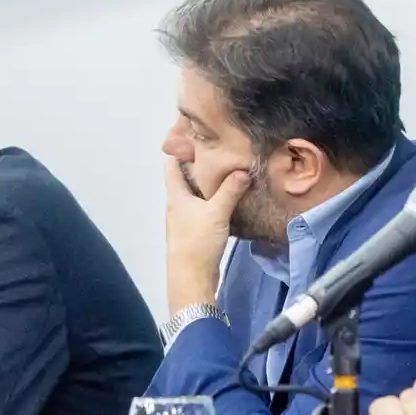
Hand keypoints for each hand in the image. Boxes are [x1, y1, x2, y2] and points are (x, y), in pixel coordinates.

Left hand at [164, 159, 250, 313]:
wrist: (191, 278)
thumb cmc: (198, 242)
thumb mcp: (217, 212)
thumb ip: (230, 190)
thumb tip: (243, 170)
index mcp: (176, 196)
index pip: (172, 165)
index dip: (180, 149)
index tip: (195, 136)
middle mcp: (177, 205)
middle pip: (184, 178)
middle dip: (197, 164)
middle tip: (216, 151)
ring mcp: (184, 219)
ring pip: (194, 194)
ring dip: (206, 183)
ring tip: (225, 171)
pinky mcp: (194, 232)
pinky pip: (202, 208)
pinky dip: (211, 200)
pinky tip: (226, 200)